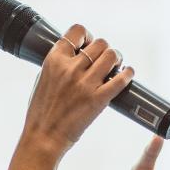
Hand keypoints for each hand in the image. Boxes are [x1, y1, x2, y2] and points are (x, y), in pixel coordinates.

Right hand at [21, 24, 133, 157]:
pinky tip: (127, 74)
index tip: (89, 44)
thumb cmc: (41, 112)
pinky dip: (127, 74)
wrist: (43, 138)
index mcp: (54, 60)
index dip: (87, 35)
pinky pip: (120, 79)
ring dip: (117, 59)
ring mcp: (85, 84)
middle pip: (100, 43)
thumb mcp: (44, 79)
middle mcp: (70, 69)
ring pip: (112, 56)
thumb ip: (58, 64)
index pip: (77, 31)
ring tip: (116, 67)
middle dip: (105, 50)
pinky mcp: (98, 100)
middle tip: (105, 60)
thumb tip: (75, 55)